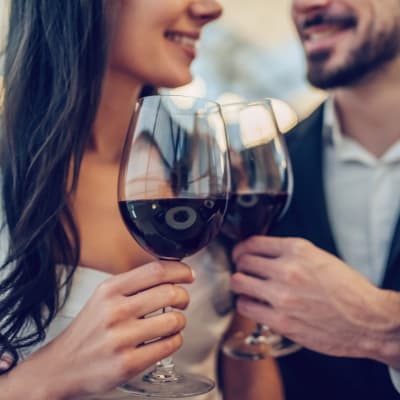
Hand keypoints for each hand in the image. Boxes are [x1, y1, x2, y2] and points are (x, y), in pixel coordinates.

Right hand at [19, 261, 193, 398]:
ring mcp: (122, 338)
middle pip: (170, 292)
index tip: (188, 274)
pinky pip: (170, 345)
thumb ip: (133, 284)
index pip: (156, 270)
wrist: (61, 366)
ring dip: (180, 320)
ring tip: (172, 323)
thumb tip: (170, 274)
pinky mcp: (129, 363)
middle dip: (184, 296)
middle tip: (182, 300)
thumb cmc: (89, 330)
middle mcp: (115, 310)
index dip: (180, 270)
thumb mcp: (103, 297)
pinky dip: (175, 340)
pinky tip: (166, 339)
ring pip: (174, 320)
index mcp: (110, 289)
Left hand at [231, 236, 399, 365]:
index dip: (242, 248)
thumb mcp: (320, 258)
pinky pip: (246, 307)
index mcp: (298, 249)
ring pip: (239, 282)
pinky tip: (255, 305)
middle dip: (241, 266)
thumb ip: (291, 254)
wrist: (368, 321)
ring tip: (248, 289)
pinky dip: (246, 305)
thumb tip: (265, 254)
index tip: (240, 254)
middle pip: (243, 261)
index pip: (253, 242)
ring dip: (240, 285)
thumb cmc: (349, 291)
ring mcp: (282, 295)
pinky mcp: (281, 320)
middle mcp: (287, 269)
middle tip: (244, 272)